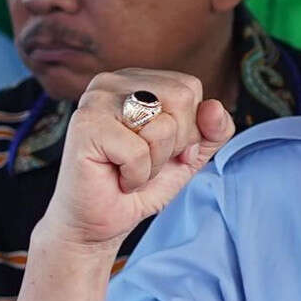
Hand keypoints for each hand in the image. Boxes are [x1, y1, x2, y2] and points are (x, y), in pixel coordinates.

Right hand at [41, 69, 235, 250]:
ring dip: (156, 162)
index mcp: (135, 79)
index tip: (163, 148)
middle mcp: (111, 82)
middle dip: (176, 142)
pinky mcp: (85, 127)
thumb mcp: (191, 153)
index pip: (190, 87)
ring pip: (164, 125)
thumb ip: (214, 129)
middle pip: (181, 98)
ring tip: (130, 168)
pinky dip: (137, 176)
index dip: (189, 127)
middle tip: (147, 160)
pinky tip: (117, 178)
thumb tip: (215, 107)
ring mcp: (95, 101)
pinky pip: (139, 151)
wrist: (99, 221)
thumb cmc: (141, 182)